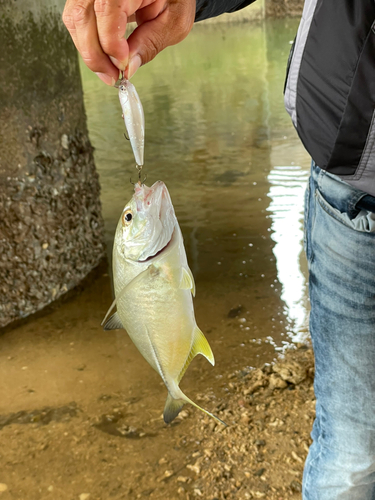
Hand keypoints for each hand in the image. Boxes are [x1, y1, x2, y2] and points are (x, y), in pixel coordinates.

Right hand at [62, 0, 195, 84]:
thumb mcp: (173, 22)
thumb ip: (150, 44)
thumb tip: (128, 68)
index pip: (106, 9)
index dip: (110, 42)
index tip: (122, 66)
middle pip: (82, 15)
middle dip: (95, 53)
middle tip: (112, 77)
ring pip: (75, 18)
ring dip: (89, 50)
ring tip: (108, 70)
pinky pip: (77, 18)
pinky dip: (88, 41)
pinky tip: (104, 56)